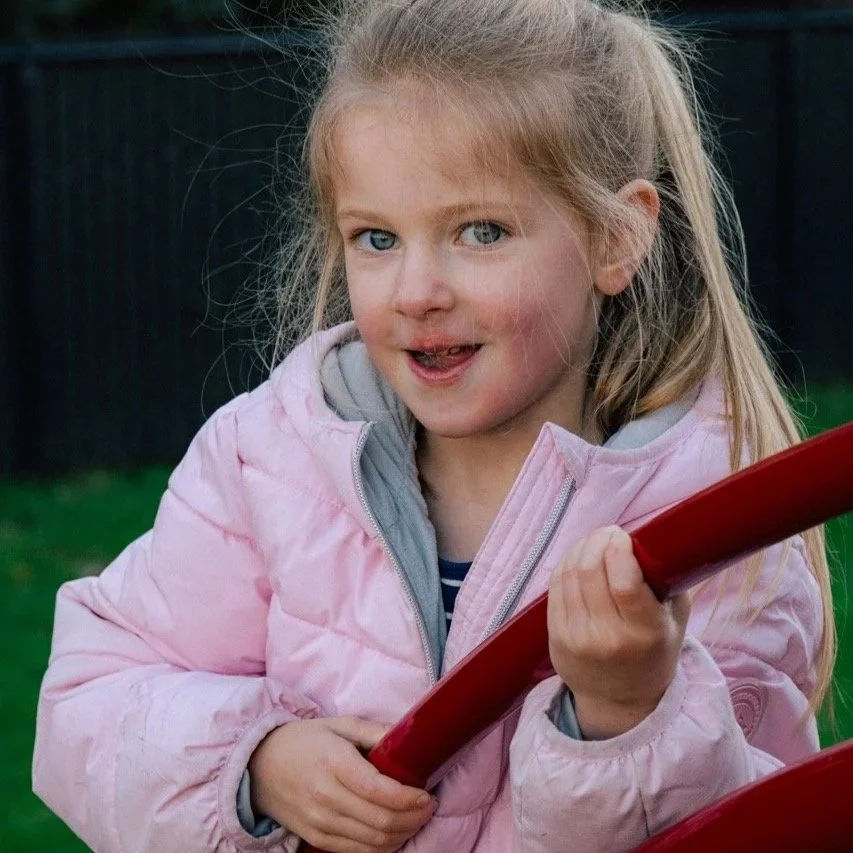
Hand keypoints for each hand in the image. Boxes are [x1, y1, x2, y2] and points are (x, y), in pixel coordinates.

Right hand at [247, 716, 435, 852]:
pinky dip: (382, 847)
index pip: (379, 791)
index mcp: (334, 763)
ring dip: (402, 835)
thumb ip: (374, 731)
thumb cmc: (303, 740)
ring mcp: (319, 821)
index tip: (427, 794)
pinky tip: (394, 833)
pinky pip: (357, 852)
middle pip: (381, 821)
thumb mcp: (338, 724)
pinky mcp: (315, 837)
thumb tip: (408, 737)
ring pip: (372, 842)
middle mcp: (326, 796)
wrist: (257, 766)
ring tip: (416, 820)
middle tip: (428, 807)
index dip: (409, 798)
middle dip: (413, 818)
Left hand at [547, 526, 689, 738]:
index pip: (624, 583)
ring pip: (570, 573)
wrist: (621, 700)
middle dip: (599, 541)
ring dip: (582, 547)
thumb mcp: (675, 619)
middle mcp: (606, 638)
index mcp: (643, 633)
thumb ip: (667, 580)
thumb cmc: (654, 650)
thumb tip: (649, 539)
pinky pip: (555, 586)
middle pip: (591, 571)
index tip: (624, 535)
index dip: (619, 550)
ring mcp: (576, 638)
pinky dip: (566, 563)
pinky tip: (579, 557)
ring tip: (596, 541)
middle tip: (610, 533)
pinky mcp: (556, 636)